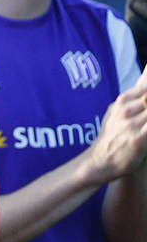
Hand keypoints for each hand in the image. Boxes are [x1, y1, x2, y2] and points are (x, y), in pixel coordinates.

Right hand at [88, 68, 146, 182]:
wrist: (100, 161)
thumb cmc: (112, 137)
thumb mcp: (115, 113)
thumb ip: (132, 99)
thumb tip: (145, 80)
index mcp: (122, 101)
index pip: (146, 87)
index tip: (146, 107)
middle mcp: (125, 110)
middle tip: (145, 118)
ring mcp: (131, 124)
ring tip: (144, 124)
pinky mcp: (139, 138)